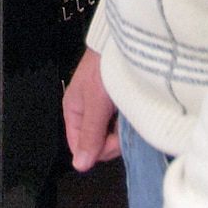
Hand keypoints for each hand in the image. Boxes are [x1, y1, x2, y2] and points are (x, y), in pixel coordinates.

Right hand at [63, 48, 120, 169]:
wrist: (126, 44)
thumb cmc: (105, 65)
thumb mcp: (96, 104)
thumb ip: (90, 135)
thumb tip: (81, 163)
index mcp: (74, 110)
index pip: (80, 147)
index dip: (97, 150)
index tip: (111, 143)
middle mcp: (87, 111)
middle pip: (99, 142)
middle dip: (113, 139)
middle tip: (123, 123)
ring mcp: (104, 108)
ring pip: (113, 134)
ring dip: (124, 129)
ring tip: (129, 112)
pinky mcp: (119, 104)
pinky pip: (123, 123)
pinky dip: (130, 120)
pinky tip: (134, 110)